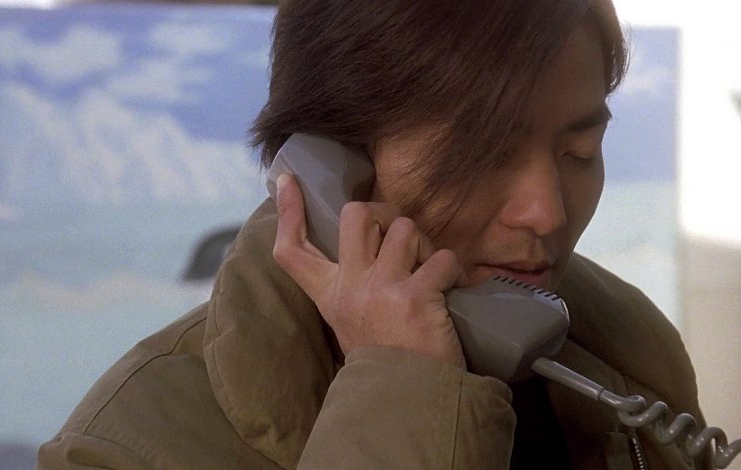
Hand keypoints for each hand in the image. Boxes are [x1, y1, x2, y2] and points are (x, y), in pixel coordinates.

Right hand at [273, 173, 466, 368]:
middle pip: (356, 215)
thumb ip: (351, 289)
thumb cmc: (385, 362)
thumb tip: (371, 250)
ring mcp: (380, 290)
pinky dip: (453, 270)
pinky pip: (443, 258)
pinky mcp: (416, 298)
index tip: (286, 180)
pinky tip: (453, 289)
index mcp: (329, 296)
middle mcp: (349, 287)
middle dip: (384, 213)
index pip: (292, 250)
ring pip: (405, 228)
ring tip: (429, 270)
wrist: (406, 402)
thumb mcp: (350, 325)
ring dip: (424, 243)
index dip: (289, 211)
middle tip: (401, 236)